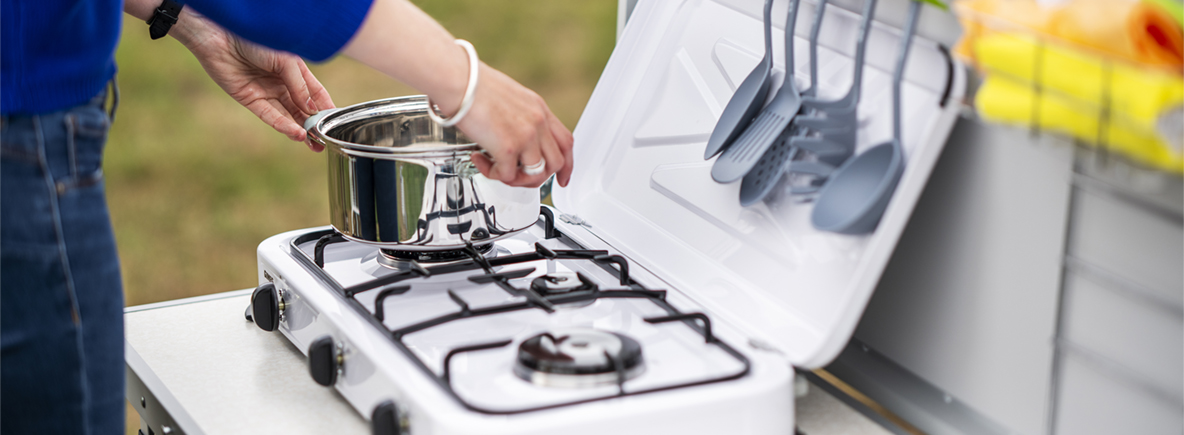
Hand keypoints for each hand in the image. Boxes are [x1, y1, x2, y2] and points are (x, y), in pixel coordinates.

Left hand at [178, 13, 334, 149]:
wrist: (221, 38)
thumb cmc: (256, 41)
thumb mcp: (286, 62)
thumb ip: (300, 87)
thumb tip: (313, 111)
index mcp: (295, 70)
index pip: (316, 94)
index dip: (326, 108)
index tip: (337, 124)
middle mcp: (282, 83)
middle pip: (303, 109)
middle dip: (315, 125)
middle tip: (326, 141)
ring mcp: (267, 92)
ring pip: (288, 116)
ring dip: (301, 131)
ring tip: (314, 145)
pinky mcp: (251, 100)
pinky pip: (270, 116)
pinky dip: (284, 126)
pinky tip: (297, 134)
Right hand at [340, 0, 573, 186]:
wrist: (458, 79)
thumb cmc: (473, 84)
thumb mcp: (510, 97)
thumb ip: (520, 118)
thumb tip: (516, 138)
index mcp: (539, 109)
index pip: (566, 142)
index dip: (567, 164)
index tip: (562, 178)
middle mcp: (537, 122)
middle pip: (556, 163)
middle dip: (538, 177)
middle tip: (519, 178)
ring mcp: (526, 136)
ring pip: (535, 175)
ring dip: (515, 178)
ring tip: (496, 168)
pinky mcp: (508, 148)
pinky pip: (507, 176)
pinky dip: (492, 173)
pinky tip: (479, 158)